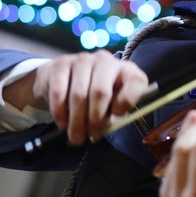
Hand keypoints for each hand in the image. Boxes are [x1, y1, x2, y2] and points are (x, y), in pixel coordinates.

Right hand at [3, 50, 148, 144]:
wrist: (63, 80)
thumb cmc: (95, 98)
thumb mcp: (111, 106)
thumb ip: (113, 115)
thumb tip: (101, 127)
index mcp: (126, 70)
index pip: (136, 81)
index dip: (127, 100)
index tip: (116, 115)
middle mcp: (106, 61)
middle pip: (101, 91)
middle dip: (95, 118)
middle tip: (91, 135)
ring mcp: (82, 60)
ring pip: (79, 94)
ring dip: (76, 120)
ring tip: (76, 136)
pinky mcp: (61, 64)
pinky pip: (59, 92)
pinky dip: (60, 112)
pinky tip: (63, 123)